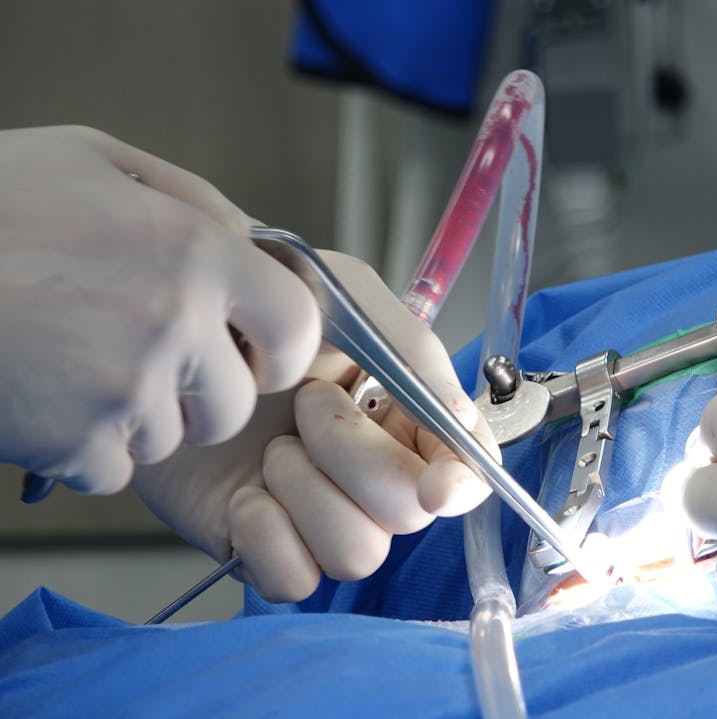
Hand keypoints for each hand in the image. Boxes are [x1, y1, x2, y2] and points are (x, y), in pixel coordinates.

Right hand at [0, 126, 318, 492]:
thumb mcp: (93, 159)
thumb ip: (189, 198)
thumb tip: (251, 236)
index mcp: (194, 252)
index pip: (299, 324)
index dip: (281, 346)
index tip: (256, 353)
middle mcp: (174, 323)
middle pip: (233, 402)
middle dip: (199, 395)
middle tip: (147, 363)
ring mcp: (124, 389)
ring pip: (169, 439)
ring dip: (135, 418)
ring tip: (74, 364)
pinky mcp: (71, 442)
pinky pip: (111, 470)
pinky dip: (83, 450)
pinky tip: (47, 399)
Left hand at [133, 251, 495, 601]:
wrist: (158, 337)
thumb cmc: (254, 310)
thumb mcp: (344, 299)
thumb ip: (414, 352)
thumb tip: (458, 420)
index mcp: (405, 419)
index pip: (466, 471)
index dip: (460, 484)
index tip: (435, 486)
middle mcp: (372, 475)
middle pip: (408, 513)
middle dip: (354, 457)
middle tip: (305, 404)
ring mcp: (320, 515)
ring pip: (358, 554)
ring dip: (308, 494)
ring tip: (270, 448)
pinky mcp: (265, 547)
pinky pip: (295, 581)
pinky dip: (269, 540)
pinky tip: (244, 496)